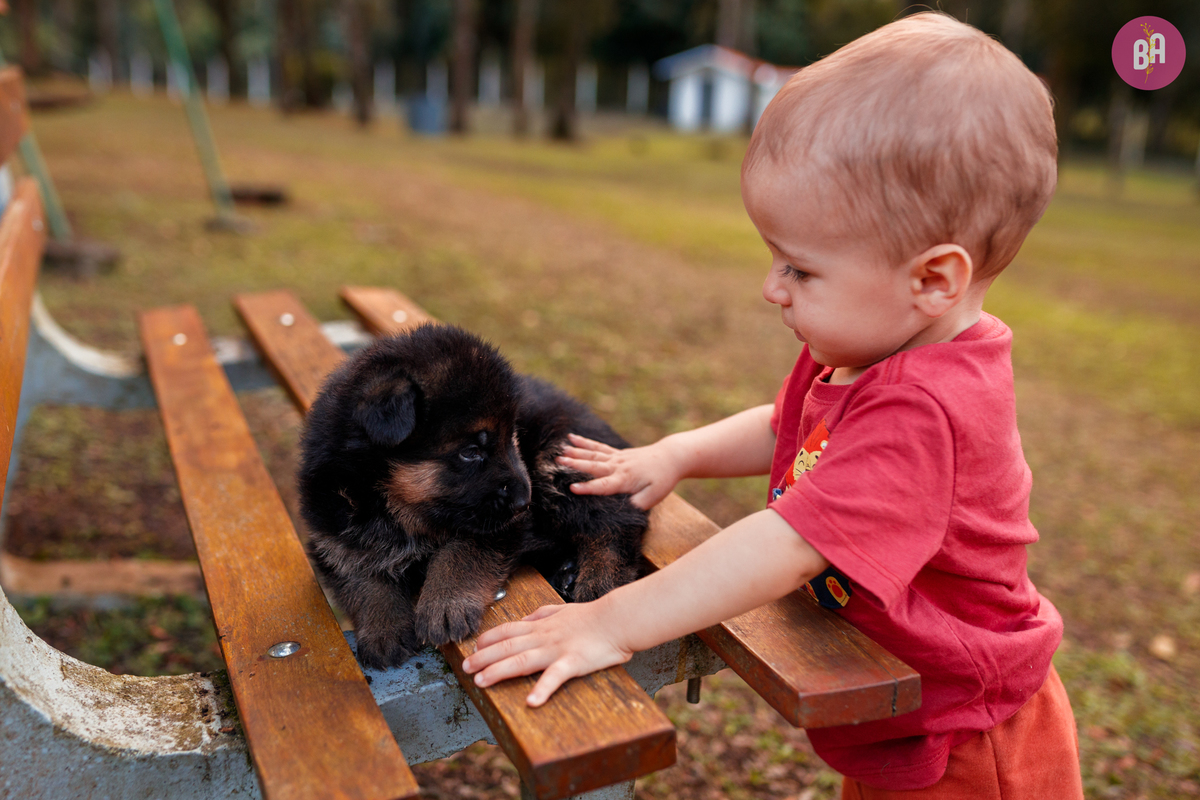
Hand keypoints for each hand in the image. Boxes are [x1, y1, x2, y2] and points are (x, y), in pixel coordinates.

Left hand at [461, 600, 631, 706]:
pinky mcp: (574, 663)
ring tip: (481, 682)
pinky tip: (531, 702)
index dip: (489, 639)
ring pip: (522, 660)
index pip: (508, 631)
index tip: (473, 648)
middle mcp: (544, 637)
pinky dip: (543, 689)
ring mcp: (557, 650)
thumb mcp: (563, 609)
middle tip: (465, 668)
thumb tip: (524, 620)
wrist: (619, 618)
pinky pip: (555, 677)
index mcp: (542, 626)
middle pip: (508, 647)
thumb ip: (542, 615)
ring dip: (499, 671)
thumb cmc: (594, 616)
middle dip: (484, 657)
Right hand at [558, 433, 683, 509]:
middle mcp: (618, 467)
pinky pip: (598, 447)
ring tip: (560, 451)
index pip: (604, 485)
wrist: (671, 457)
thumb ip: (637, 504)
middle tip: (557, 462)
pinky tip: (571, 438)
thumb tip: (622, 511)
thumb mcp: (654, 497)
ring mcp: (617, 458)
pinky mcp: (617, 453)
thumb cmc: (663, 479)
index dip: (588, 488)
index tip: (572, 488)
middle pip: (593, 466)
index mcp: (625, 480)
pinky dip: (584, 442)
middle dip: (574, 465)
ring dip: (576, 452)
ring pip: (593, 454)